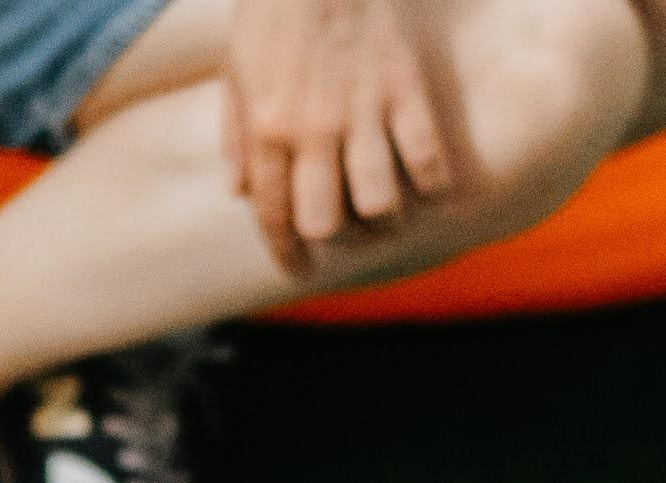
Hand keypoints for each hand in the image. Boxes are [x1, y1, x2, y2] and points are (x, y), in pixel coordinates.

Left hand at [225, 0, 456, 272]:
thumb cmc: (269, 14)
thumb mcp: (236, 75)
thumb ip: (235, 139)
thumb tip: (238, 196)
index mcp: (266, 131)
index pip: (275, 215)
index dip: (287, 254)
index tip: (298, 274)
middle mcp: (313, 131)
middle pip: (326, 220)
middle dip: (333, 240)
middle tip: (343, 237)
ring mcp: (363, 110)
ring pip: (380, 199)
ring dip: (383, 216)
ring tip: (384, 212)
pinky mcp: (405, 87)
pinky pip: (426, 154)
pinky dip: (430, 180)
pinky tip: (428, 186)